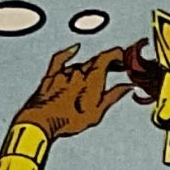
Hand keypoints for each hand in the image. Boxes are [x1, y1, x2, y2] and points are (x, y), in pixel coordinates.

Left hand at [17, 43, 135, 140]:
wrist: (42, 121)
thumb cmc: (69, 119)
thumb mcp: (97, 112)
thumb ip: (113, 96)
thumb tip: (127, 87)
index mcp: (92, 78)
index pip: (108, 56)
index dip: (118, 54)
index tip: (125, 57)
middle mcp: (79, 71)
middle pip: (96, 60)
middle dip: (108, 62)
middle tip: (117, 67)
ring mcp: (64, 72)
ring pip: (81, 63)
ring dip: (91, 66)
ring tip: (98, 72)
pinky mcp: (52, 75)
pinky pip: (61, 58)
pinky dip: (69, 52)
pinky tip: (74, 48)